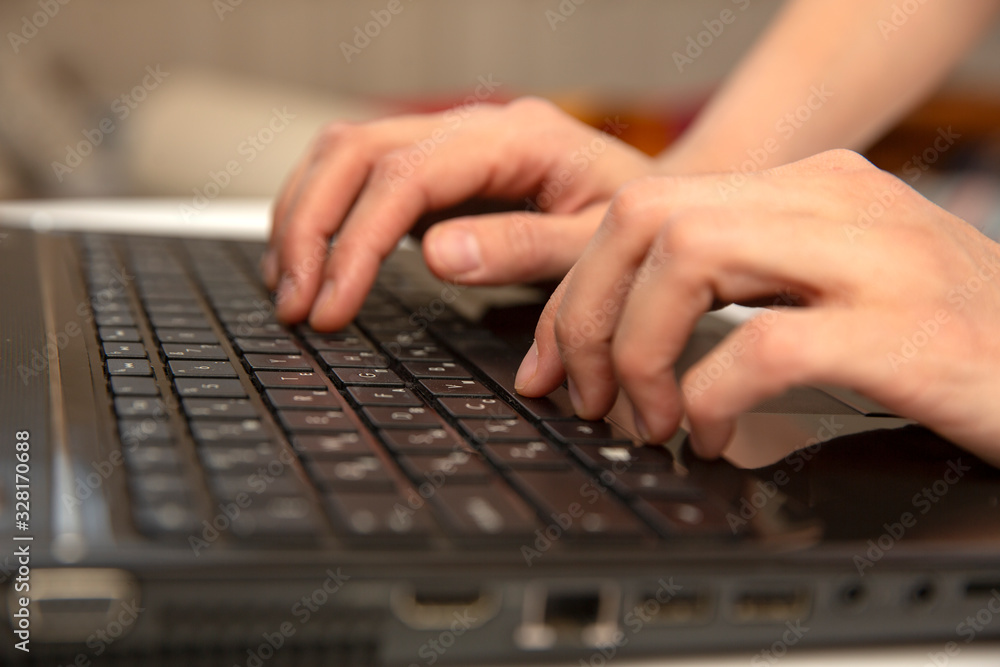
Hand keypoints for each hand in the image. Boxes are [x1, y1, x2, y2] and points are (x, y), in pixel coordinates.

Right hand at [266, 97, 655, 328]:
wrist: (653, 202)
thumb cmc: (633, 226)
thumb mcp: (598, 245)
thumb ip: (525, 248)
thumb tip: (437, 256)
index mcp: (516, 139)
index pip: (407, 175)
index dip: (357, 240)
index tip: (332, 305)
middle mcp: (472, 127)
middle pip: (355, 151)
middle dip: (310, 227)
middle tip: (297, 305)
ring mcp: (448, 142)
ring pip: (342, 153)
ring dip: (302, 218)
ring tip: (290, 290)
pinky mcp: (435, 168)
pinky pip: (358, 175)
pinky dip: (321, 214)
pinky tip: (312, 261)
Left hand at [515, 150, 999, 466]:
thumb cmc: (947, 343)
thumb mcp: (833, 288)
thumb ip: (741, 287)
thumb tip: (620, 337)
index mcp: (808, 188)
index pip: (644, 208)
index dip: (574, 290)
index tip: (551, 362)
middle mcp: (837, 202)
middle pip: (646, 219)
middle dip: (584, 315)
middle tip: (585, 394)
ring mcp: (878, 259)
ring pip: (690, 261)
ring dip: (638, 352)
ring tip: (649, 417)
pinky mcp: (909, 331)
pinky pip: (765, 347)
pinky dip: (712, 400)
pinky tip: (717, 439)